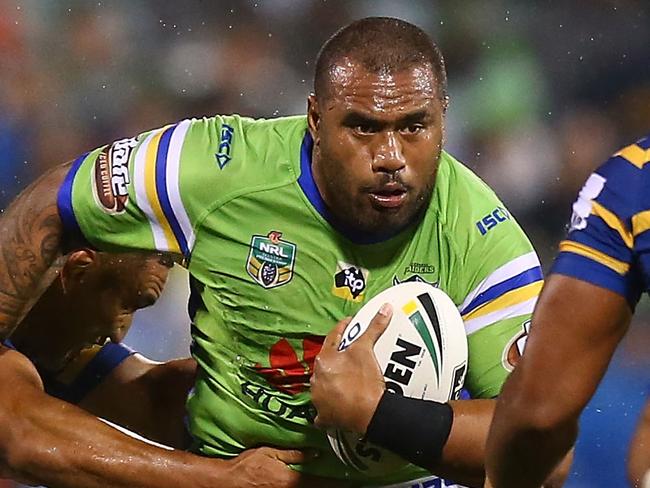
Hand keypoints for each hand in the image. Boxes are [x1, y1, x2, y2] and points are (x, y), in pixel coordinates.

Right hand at [222, 447, 348, 487]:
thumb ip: (293, 454)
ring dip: (321, 486)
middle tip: (349, 483)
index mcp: (291, 480)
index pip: (318, 482)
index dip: (335, 482)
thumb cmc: (248, 465)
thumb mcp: (270, 452)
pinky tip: (316, 484)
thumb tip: (315, 453)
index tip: (350, 479)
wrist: (229, 482)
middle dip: (332, 486)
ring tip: (334, 483)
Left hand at [310, 304, 392, 434]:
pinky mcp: (324, 416)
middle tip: (351, 355)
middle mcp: (317, 378)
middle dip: (337, 358)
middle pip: (327, 363)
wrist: (369, 413)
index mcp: (324, 359)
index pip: (332, 338)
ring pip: (323, 385)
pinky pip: (323, 412)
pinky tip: (336, 407)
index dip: (343, 328)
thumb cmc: (364, 380)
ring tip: (347, 379)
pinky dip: (329, 408)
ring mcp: (319, 398)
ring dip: (332, 382)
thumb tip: (385, 308)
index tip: (351, 324)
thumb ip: (374, 328)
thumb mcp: (367, 349)